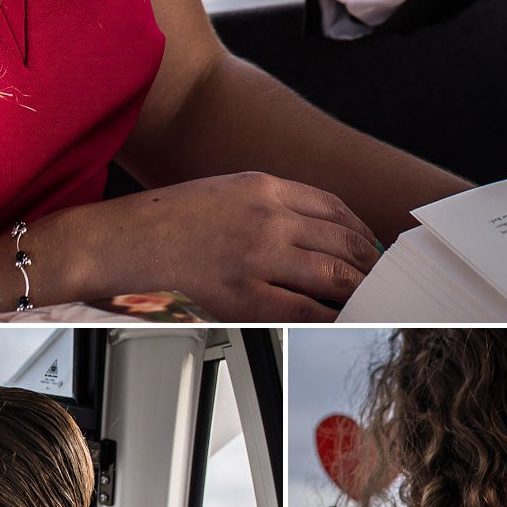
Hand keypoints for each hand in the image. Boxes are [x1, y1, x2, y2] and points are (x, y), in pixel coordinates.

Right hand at [70, 172, 380, 320]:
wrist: (124, 241)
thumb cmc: (168, 218)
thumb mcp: (227, 189)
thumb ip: (272, 203)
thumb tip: (316, 229)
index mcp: (264, 187)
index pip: (334, 207)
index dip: (361, 229)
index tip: (372, 244)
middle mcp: (268, 219)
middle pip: (342, 241)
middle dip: (370, 263)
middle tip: (382, 277)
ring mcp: (259, 258)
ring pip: (333, 275)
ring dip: (358, 289)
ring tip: (369, 298)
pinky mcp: (246, 295)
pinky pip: (306, 309)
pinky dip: (331, 315)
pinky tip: (340, 318)